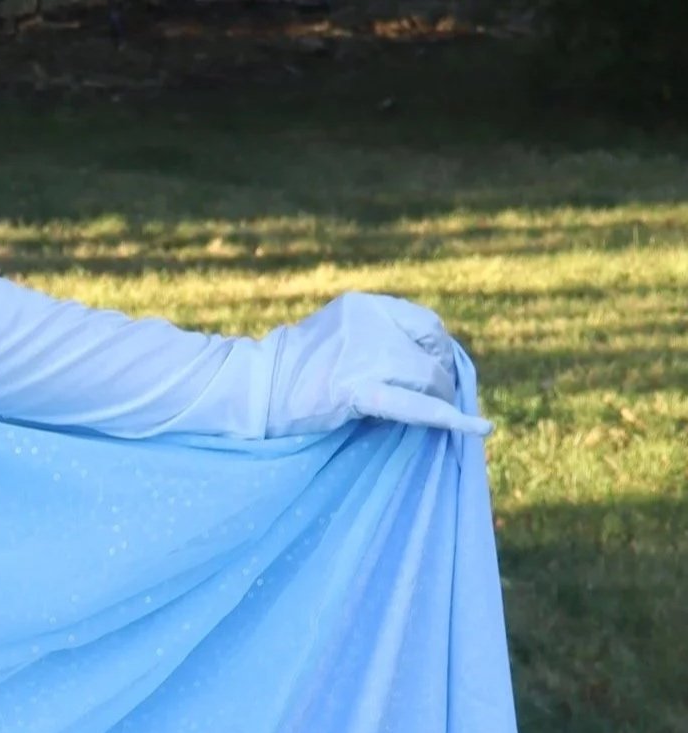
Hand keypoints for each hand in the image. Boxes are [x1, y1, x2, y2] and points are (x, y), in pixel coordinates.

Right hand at [263, 292, 489, 437]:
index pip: (427, 324)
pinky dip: (447, 418)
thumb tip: (430, 359)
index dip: (440, 351)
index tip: (436, 370)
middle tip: (434, 400)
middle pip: (430, 354)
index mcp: (363, 305)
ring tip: (431, 415)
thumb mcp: (339, 333)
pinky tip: (477, 427)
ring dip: (438, 400)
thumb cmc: (297, 367)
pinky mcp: (354, 390)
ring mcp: (361, 355)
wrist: (255, 386)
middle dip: (440, 380)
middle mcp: (366, 323)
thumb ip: (378, 336)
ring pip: (426, 378)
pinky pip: (412, 405)